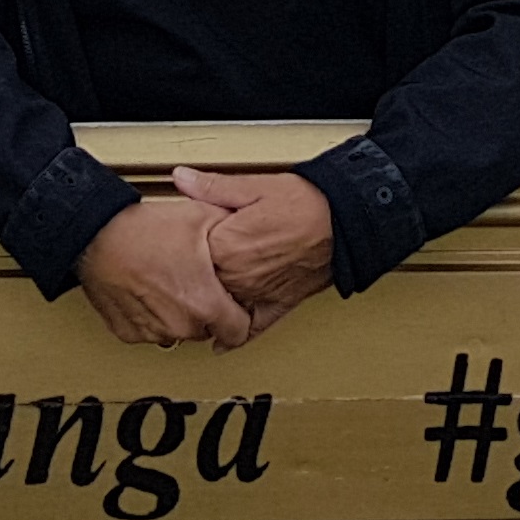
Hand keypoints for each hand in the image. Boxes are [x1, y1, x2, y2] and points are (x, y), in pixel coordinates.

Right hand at [73, 197, 253, 350]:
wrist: (96, 236)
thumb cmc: (145, 229)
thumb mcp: (200, 217)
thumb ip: (231, 229)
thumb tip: (251, 227)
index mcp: (204, 304)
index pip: (239, 332)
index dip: (239, 314)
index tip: (233, 302)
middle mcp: (180, 326)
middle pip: (207, 329)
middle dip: (206, 309)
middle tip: (196, 280)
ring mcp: (152, 332)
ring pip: (178, 331)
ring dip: (179, 313)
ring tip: (169, 280)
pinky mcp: (129, 333)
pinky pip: (151, 330)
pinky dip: (153, 315)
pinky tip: (149, 289)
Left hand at [169, 166, 336, 335]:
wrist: (346, 223)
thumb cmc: (306, 203)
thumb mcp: (255, 187)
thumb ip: (213, 188)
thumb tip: (182, 178)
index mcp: (227, 248)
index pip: (186, 258)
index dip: (179, 248)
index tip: (173, 243)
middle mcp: (239, 277)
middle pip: (201, 286)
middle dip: (191, 278)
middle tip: (179, 270)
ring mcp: (257, 295)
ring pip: (221, 310)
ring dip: (208, 306)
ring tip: (195, 299)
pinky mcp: (277, 306)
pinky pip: (251, 329)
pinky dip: (234, 337)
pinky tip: (221, 341)